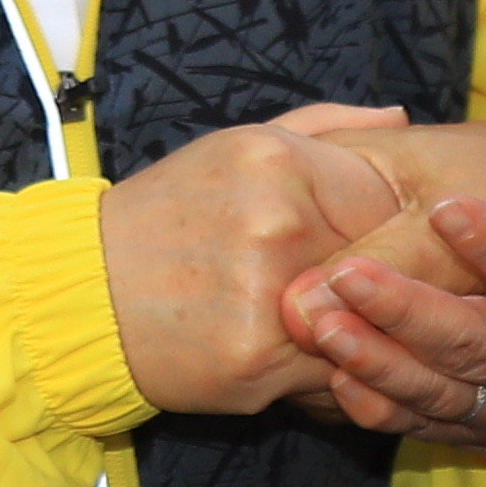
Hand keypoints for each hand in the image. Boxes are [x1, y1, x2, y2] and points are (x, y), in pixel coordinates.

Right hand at [102, 104, 449, 416]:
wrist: (81, 293)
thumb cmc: (169, 217)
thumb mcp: (236, 147)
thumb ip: (326, 129)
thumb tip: (400, 112)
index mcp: (282, 162)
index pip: (393, 199)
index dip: (405, 229)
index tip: (404, 247)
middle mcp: (279, 225)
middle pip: (390, 265)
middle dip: (394, 287)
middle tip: (395, 299)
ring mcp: (270, 298)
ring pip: (368, 326)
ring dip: (371, 336)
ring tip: (360, 333)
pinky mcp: (255, 363)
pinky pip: (334, 374)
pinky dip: (335, 373)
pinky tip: (315, 362)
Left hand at [284, 89, 485, 454]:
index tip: (445, 206)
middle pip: (477, 346)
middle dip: (408, 313)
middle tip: (346, 274)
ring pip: (438, 392)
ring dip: (376, 360)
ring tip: (320, 320)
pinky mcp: (482, 432)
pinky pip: (422, 425)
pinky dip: (376, 405)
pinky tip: (333, 375)